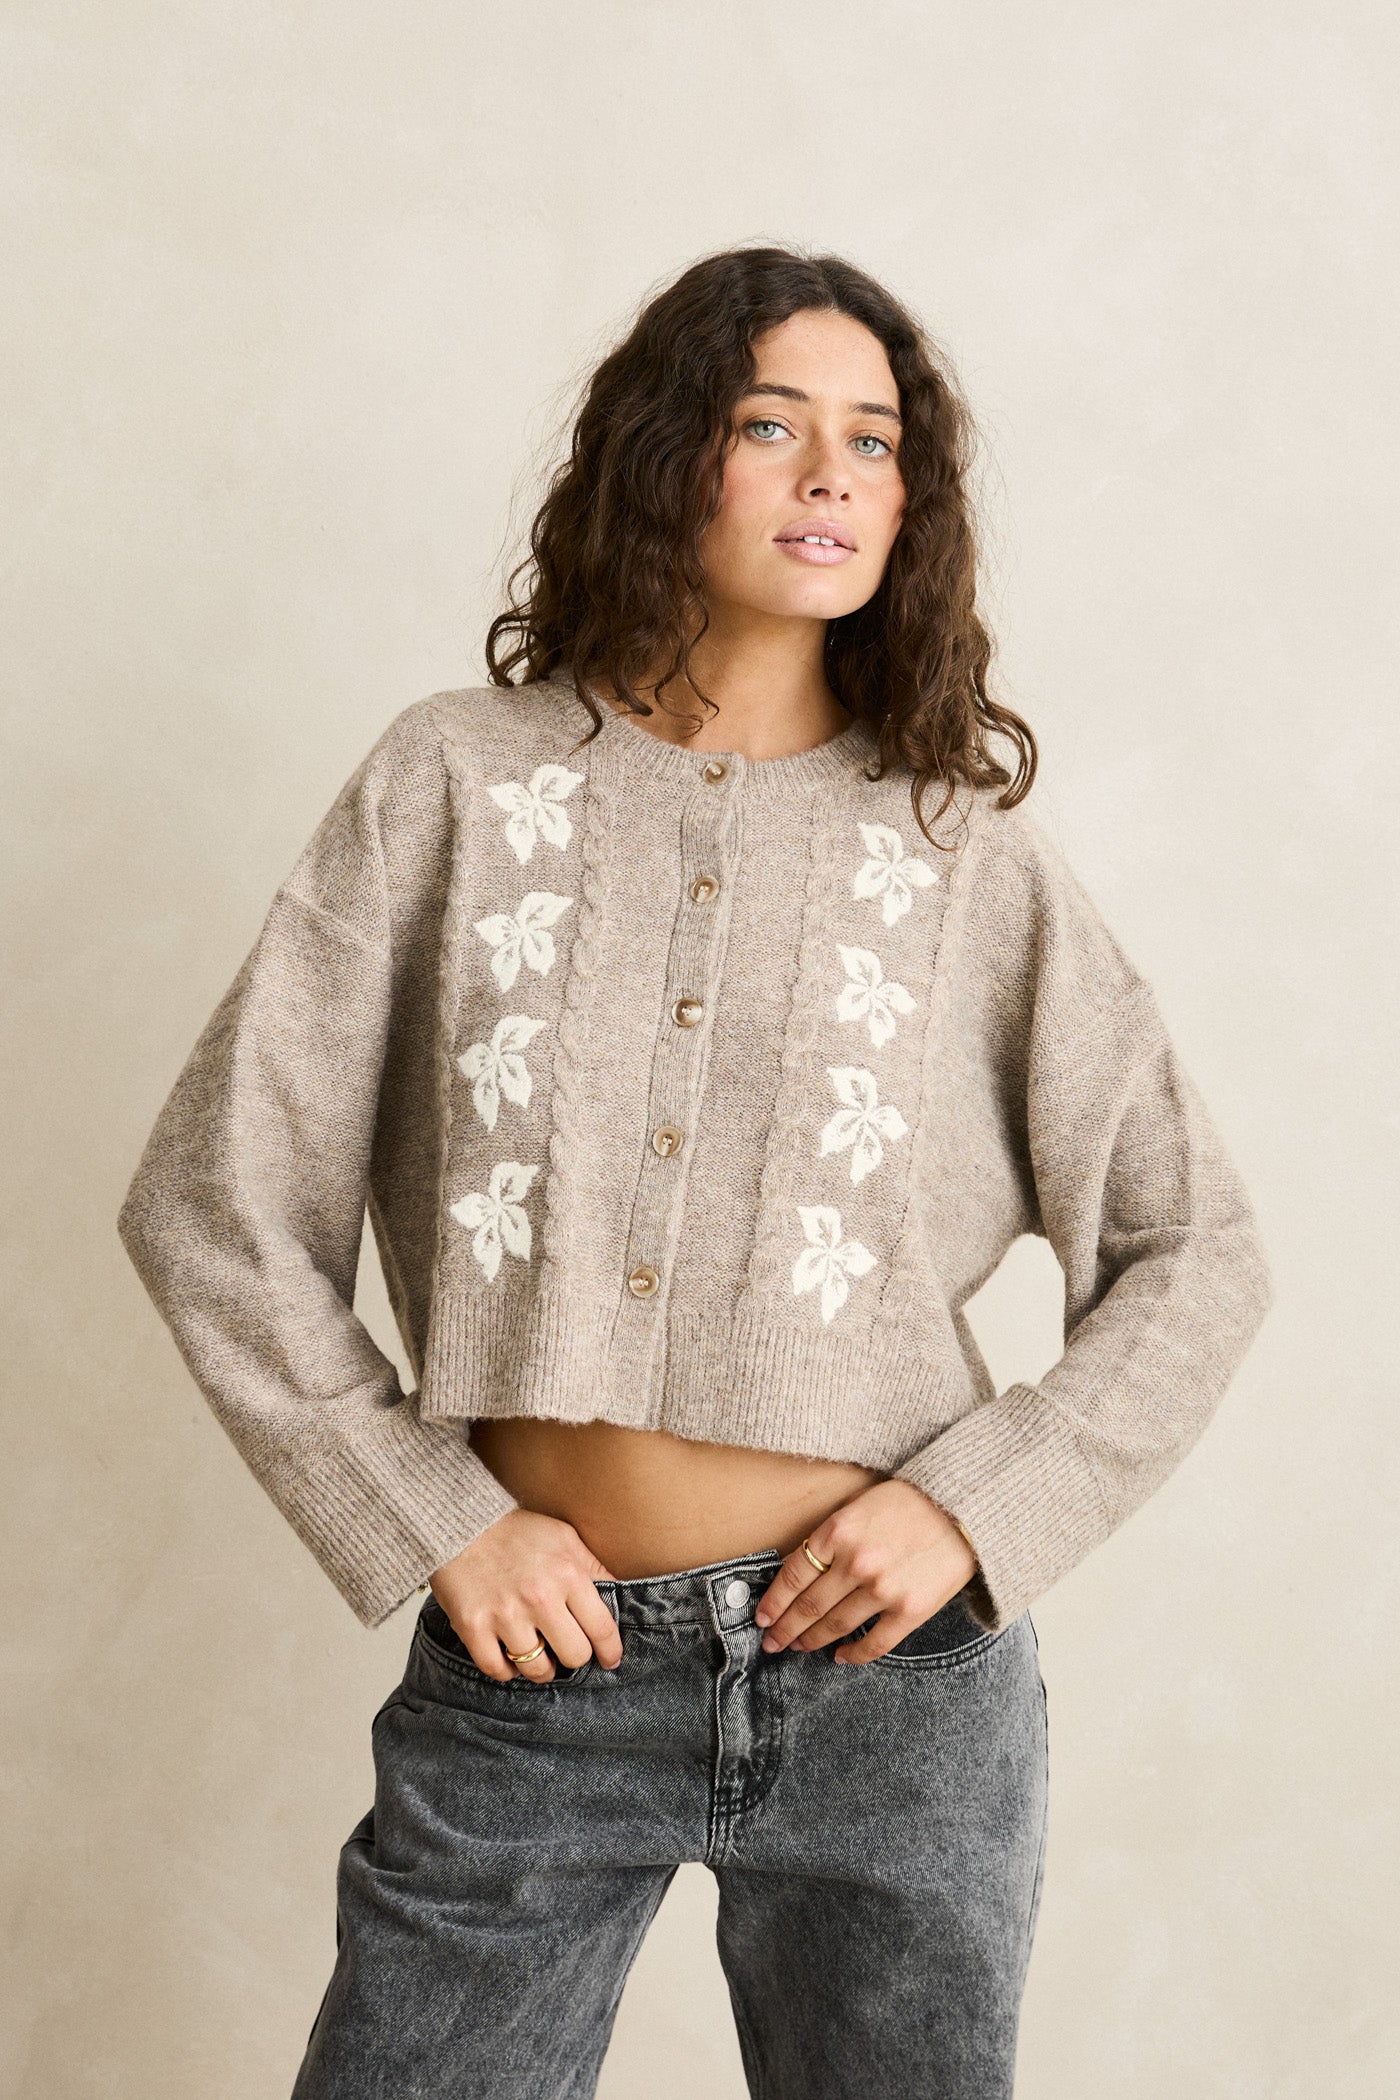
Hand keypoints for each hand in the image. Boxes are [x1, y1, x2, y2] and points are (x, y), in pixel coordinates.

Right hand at [428, 1510, 623, 1682]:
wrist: (460, 1524)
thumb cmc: (516, 1532)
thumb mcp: (565, 1537)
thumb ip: (593, 1568)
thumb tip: (619, 1596)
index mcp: (567, 1574)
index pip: (602, 1628)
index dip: (610, 1651)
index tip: (610, 1660)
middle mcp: (539, 1597)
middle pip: (574, 1656)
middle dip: (573, 1656)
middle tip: (566, 1648)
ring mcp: (504, 1615)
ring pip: (537, 1670)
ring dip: (541, 1668)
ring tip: (538, 1654)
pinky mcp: (473, 1627)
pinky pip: (498, 1670)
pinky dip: (506, 1670)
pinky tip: (509, 1656)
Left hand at [753, 1479, 978, 1665]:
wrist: (964, 1509)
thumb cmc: (910, 1502)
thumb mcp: (859, 1506)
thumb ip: (832, 1538)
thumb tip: (801, 1573)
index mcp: (838, 1531)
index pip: (793, 1575)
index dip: (774, 1601)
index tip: (763, 1617)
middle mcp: (856, 1562)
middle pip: (809, 1606)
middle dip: (785, 1629)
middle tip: (772, 1642)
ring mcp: (883, 1589)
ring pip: (835, 1626)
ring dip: (812, 1641)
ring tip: (799, 1648)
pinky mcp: (910, 1610)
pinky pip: (873, 1643)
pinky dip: (853, 1654)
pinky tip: (840, 1657)